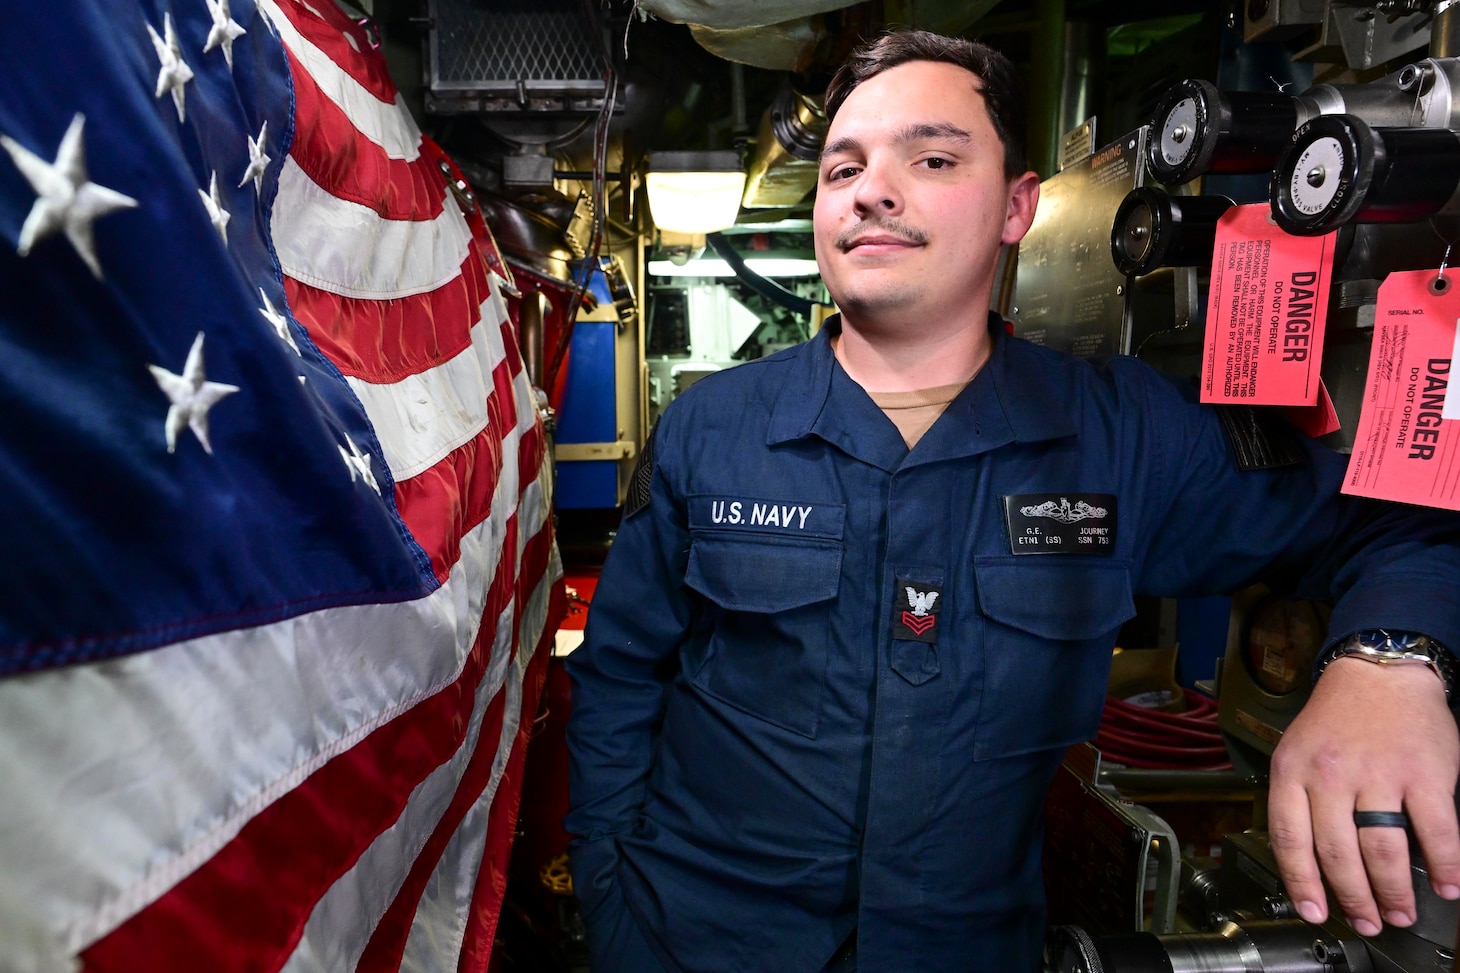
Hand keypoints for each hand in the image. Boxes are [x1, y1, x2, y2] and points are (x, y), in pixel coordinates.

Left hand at [1267, 657, 1459, 935]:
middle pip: (1337, 853)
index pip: (1289, 838)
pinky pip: (1435, 831)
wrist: (1380, 674)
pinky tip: (1445, 886)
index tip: (1313, 912)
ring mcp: (1379, 774)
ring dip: (1393, 892)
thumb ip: (1299, 798)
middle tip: (1367, 922)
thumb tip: (1305, 861)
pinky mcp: (1425, 775)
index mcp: (1293, 769)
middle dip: (1353, 898)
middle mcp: (1331, 774)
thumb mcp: (1298, 750)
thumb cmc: (1338, 718)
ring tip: (1400, 913)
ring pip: (1382, 850)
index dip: (1301, 883)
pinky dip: (1444, 866)